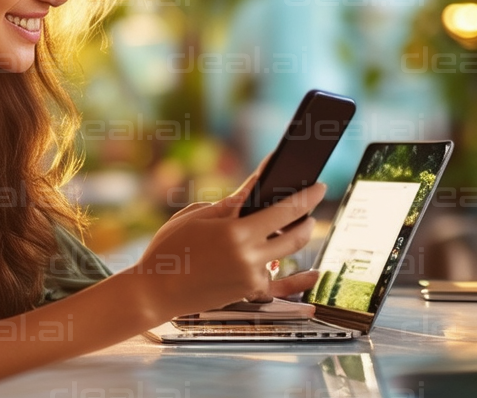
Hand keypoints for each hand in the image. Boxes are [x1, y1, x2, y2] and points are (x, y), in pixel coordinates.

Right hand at [131, 153, 326, 318]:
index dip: (306, 196)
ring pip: (288, 255)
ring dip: (298, 237)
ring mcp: (251, 277)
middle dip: (307, 217)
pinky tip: (312, 273)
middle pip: (295, 235)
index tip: (320, 185)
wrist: (156, 290)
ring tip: (300, 224)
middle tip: (311, 203)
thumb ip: (232, 203)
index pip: (285, 210)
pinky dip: (295, 279)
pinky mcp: (247, 291)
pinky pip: (278, 285)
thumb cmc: (170, 248)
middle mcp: (249, 257)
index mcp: (237, 232)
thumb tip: (257, 186)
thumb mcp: (198, 215)